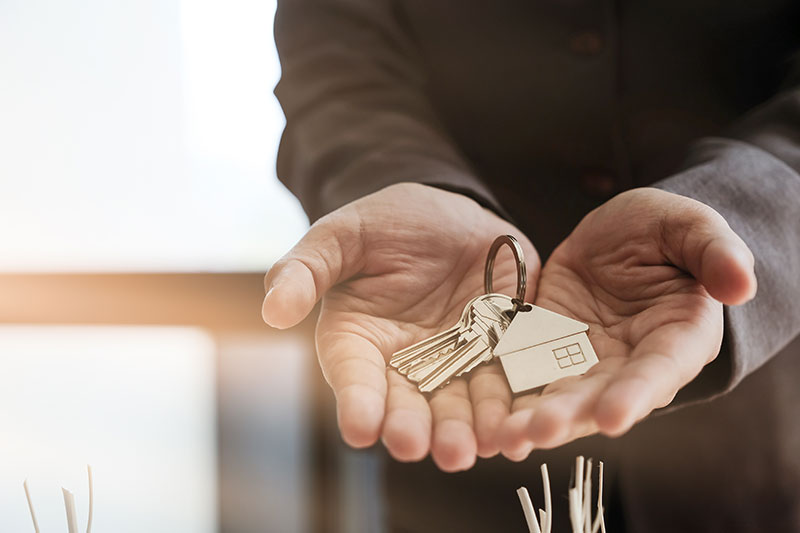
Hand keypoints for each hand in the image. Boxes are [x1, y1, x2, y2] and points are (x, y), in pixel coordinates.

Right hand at [262, 183, 539, 470]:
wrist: (447, 211)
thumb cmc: (383, 223)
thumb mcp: (340, 236)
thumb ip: (305, 270)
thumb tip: (272, 310)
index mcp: (359, 340)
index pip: (355, 376)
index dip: (357, 401)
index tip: (358, 428)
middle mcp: (407, 362)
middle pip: (409, 402)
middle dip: (412, 427)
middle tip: (415, 447)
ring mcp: (458, 358)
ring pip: (460, 402)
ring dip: (464, 430)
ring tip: (467, 451)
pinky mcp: (502, 347)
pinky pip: (508, 379)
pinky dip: (512, 404)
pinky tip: (514, 428)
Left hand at [497, 188, 755, 458]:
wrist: (619, 236)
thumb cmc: (662, 231)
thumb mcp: (687, 225)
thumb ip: (713, 251)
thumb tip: (742, 285)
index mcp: (676, 336)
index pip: (659, 370)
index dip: (637, 394)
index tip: (614, 417)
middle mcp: (630, 361)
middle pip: (601, 396)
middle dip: (571, 416)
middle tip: (538, 432)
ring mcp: (586, 359)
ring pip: (560, 395)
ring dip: (533, 418)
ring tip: (505, 436)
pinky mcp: (548, 348)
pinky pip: (526, 373)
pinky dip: (507, 395)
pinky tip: (484, 414)